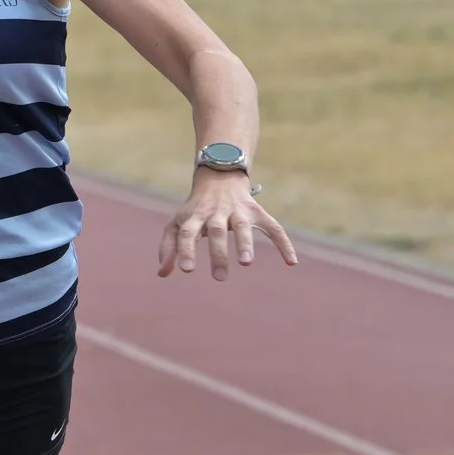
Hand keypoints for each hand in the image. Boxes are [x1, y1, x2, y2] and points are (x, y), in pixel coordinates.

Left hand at [157, 170, 298, 280]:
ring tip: (246, 262)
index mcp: (194, 217)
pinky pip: (273, 227)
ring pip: (243, 226)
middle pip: (216, 231)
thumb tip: (162, 273)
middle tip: (219, 277)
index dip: (185, 250)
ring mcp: (238, 211)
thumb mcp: (178, 223)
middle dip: (218, 253)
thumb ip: (169, 246)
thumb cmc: (195, 208)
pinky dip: (284, 243)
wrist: (219, 176)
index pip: (187, 233)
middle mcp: (216, 213)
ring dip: (245, 243)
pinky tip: (291, 262)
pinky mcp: (257, 212)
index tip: (186, 270)